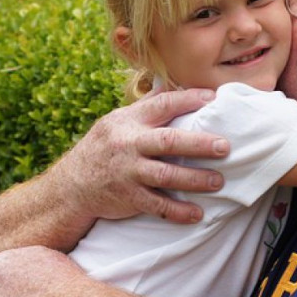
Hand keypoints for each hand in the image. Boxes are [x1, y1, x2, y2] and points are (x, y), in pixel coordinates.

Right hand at [53, 88, 228, 223]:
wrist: (72, 185)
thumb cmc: (103, 147)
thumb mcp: (117, 121)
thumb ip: (145, 106)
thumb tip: (170, 83)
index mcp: (129, 120)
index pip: (162, 105)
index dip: (188, 100)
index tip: (214, 98)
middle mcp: (128, 144)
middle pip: (168, 141)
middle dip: (199, 144)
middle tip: (225, 146)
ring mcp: (128, 172)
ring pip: (165, 175)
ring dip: (194, 179)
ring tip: (219, 181)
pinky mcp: (128, 197)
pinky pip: (157, 205)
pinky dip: (177, 211)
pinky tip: (197, 214)